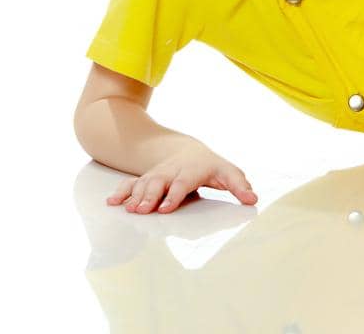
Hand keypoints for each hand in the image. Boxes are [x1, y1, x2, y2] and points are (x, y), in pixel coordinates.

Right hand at [105, 140, 257, 213]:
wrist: (188, 152)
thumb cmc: (210, 167)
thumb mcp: (228, 173)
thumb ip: (239, 186)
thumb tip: (252, 199)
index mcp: (192, 170)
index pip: (182, 183)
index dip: (173, 195)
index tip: (165, 208)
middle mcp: (171, 171)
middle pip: (158, 182)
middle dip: (149, 196)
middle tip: (142, 211)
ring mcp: (157, 175)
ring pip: (143, 183)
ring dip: (134, 196)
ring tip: (128, 210)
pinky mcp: (146, 179)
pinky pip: (131, 184)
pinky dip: (121, 192)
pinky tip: (111, 202)